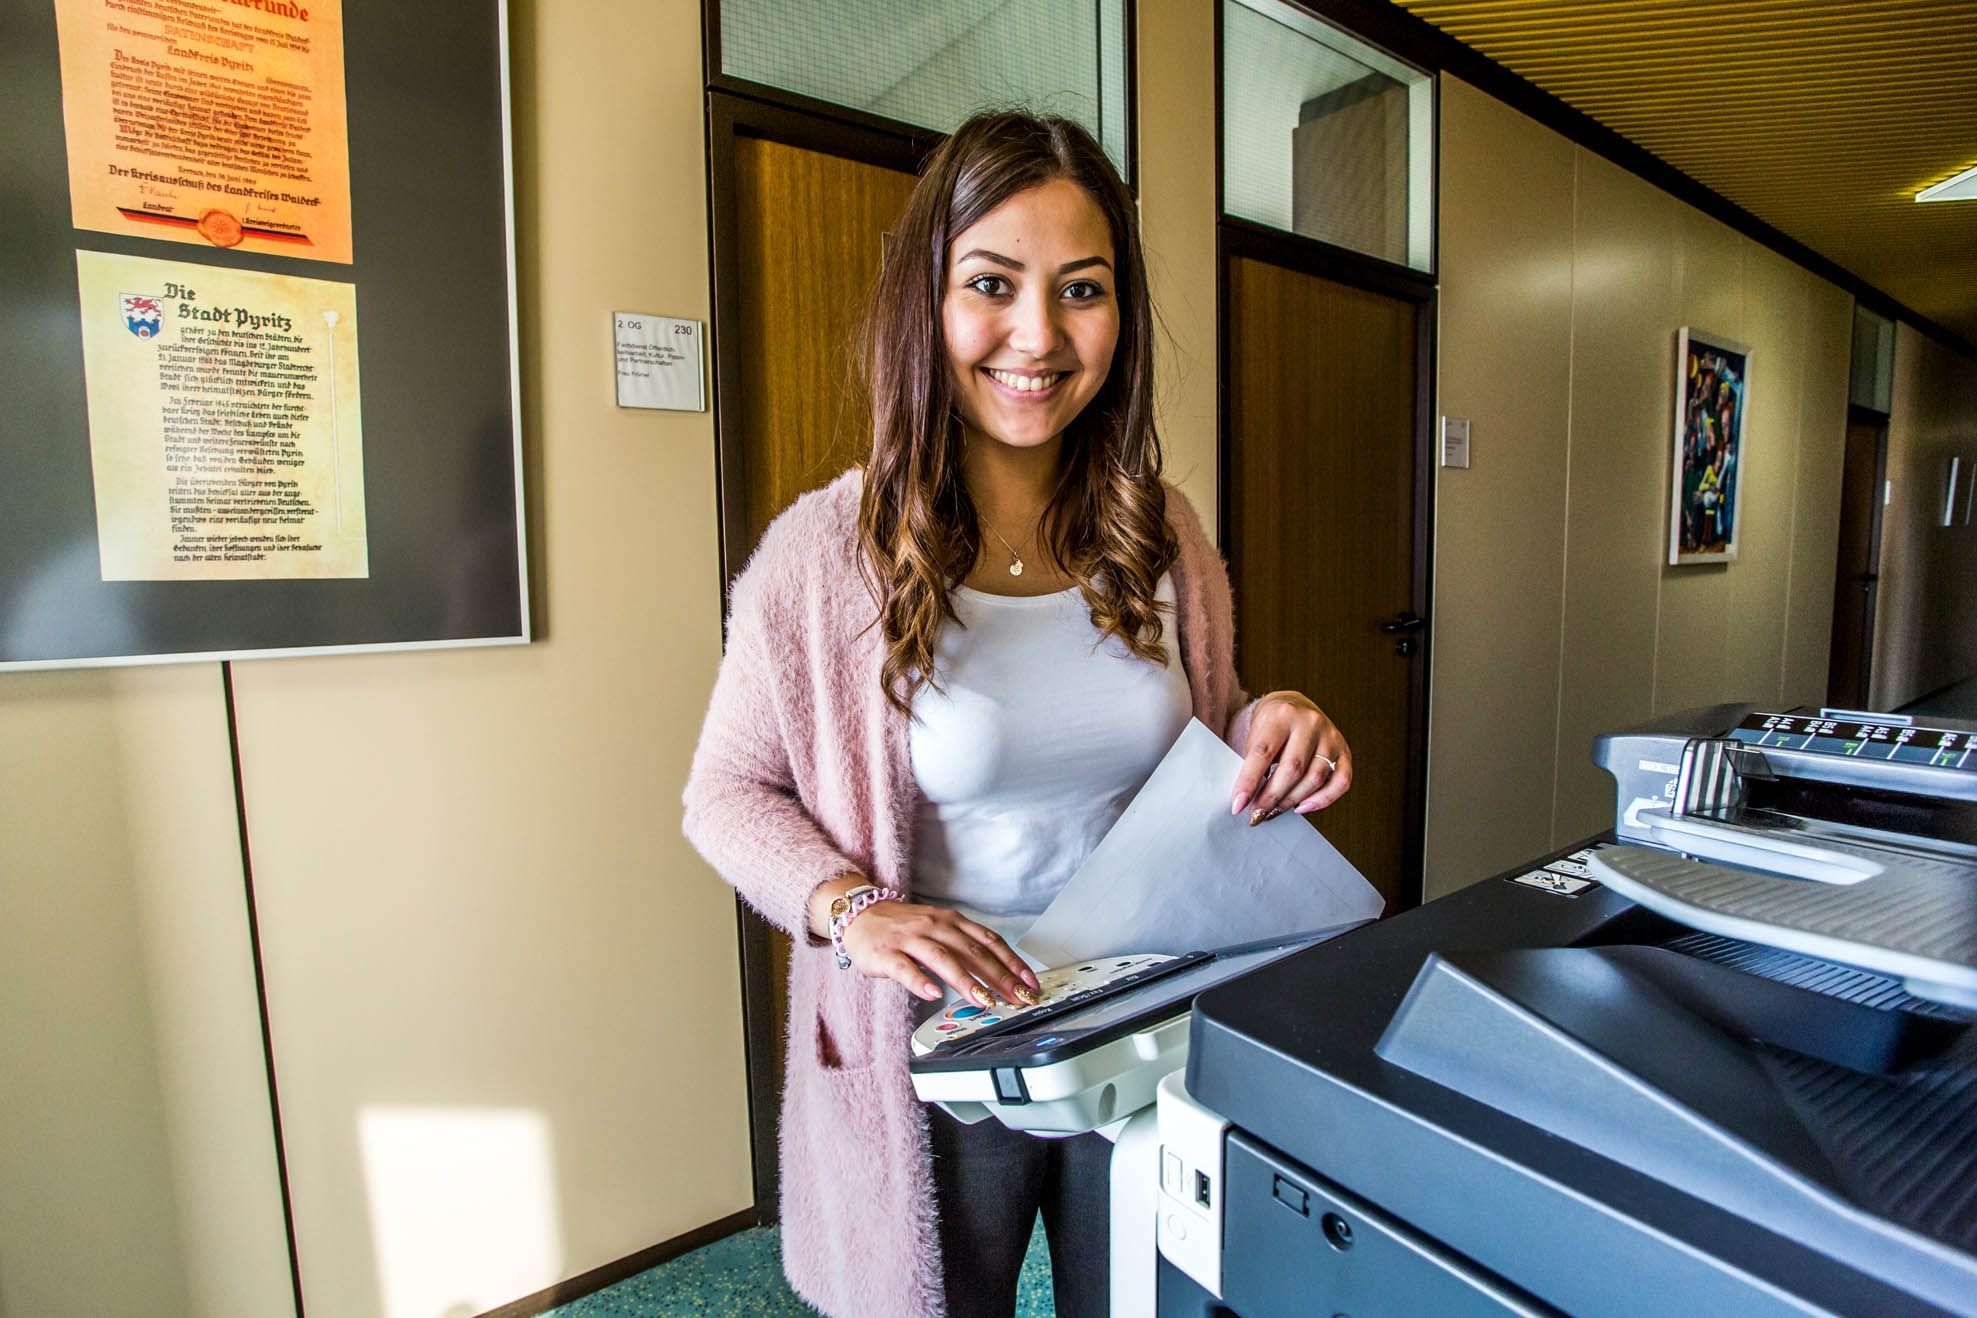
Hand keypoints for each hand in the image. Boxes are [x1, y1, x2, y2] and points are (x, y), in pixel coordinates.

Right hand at [841, 900, 1041, 1007]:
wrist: (859, 915)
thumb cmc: (904, 928)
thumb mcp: (939, 930)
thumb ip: (964, 948)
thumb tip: (998, 973)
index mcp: (951, 921)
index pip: (989, 941)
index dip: (1012, 962)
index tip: (1030, 982)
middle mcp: (934, 926)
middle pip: (972, 951)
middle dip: (999, 976)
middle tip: (1017, 997)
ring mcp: (910, 939)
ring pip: (942, 959)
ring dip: (966, 981)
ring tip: (984, 1000)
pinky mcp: (886, 954)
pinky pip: (905, 969)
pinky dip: (920, 982)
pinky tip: (934, 994)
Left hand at [1231, 691, 1350, 823]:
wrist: (1296, 705)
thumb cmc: (1271, 723)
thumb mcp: (1256, 732)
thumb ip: (1253, 762)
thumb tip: (1247, 799)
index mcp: (1282, 714)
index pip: (1263, 753)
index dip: (1249, 782)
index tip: (1237, 805)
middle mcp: (1310, 723)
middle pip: (1292, 769)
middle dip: (1271, 797)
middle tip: (1257, 814)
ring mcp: (1331, 737)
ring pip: (1314, 779)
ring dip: (1292, 801)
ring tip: (1274, 810)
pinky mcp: (1344, 751)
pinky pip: (1341, 782)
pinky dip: (1323, 800)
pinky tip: (1302, 806)